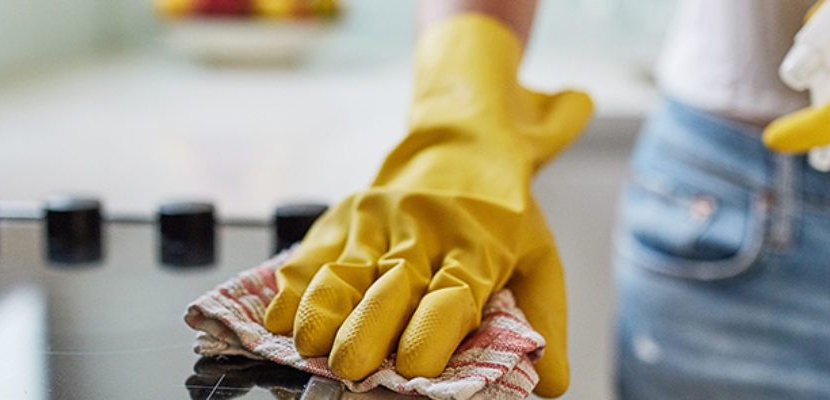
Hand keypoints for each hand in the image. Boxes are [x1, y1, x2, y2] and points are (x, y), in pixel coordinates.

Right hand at [261, 14, 591, 397]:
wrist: (462, 141)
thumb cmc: (501, 214)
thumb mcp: (538, 257)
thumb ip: (543, 320)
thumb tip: (549, 385)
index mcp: (476, 247)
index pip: (453, 293)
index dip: (433, 330)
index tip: (417, 365)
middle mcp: (424, 231)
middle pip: (391, 285)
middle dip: (367, 328)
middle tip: (351, 366)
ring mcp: (378, 221)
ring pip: (344, 268)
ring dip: (322, 309)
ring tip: (309, 346)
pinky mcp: (344, 216)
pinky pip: (312, 254)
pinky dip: (292, 288)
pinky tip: (279, 318)